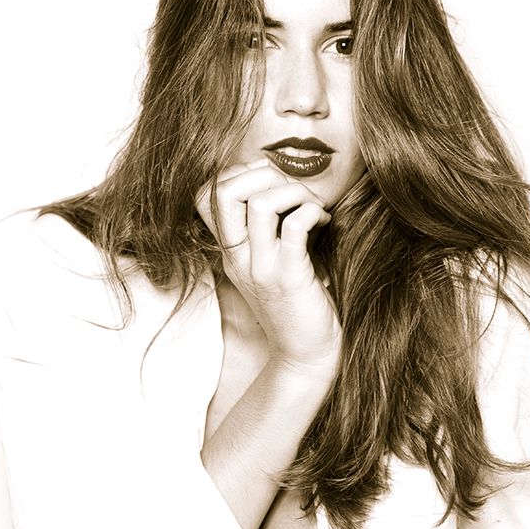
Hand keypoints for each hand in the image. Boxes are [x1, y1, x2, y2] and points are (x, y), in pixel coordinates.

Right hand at [196, 160, 340, 376]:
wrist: (305, 354)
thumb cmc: (296, 303)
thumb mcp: (269, 263)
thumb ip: (267, 229)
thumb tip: (282, 182)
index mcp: (231, 251)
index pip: (205, 196)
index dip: (235, 173)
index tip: (269, 182)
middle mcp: (238, 257)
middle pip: (224, 192)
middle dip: (261, 174)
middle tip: (291, 189)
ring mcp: (261, 268)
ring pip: (261, 203)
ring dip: (294, 191)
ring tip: (312, 205)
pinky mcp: (289, 278)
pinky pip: (294, 226)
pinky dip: (311, 211)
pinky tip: (324, 221)